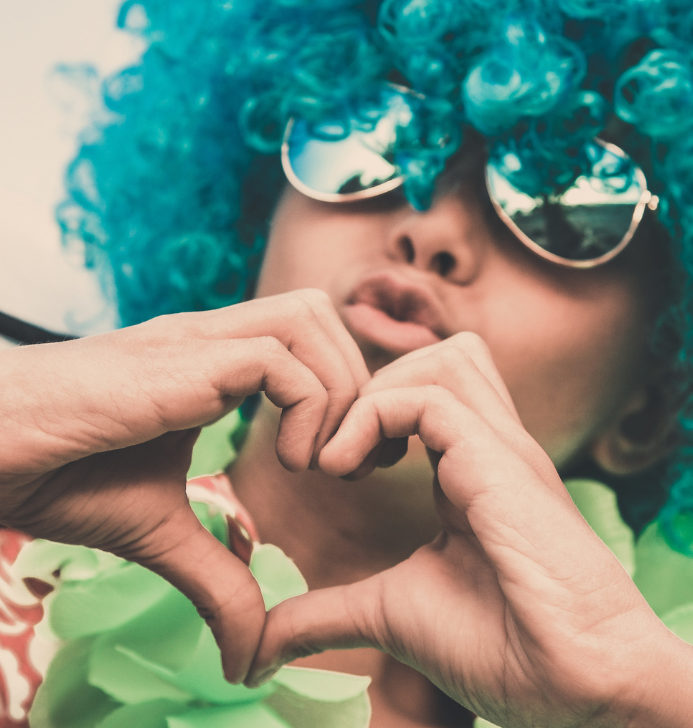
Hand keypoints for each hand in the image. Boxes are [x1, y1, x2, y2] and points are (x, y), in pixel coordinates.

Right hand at [0, 289, 368, 683]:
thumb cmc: (62, 476)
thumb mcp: (162, 532)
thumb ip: (217, 578)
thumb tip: (249, 657)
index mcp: (213, 363)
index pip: (307, 337)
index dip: (345, 389)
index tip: (347, 462)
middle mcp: (212, 337)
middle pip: (319, 310)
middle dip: (356, 379)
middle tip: (349, 458)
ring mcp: (197, 339)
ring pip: (309, 316)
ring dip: (338, 390)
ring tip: (316, 464)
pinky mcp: (182, 357)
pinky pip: (278, 359)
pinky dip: (307, 409)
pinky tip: (289, 463)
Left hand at [253, 333, 692, 726]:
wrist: (579, 687)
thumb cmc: (504, 651)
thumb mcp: (392, 614)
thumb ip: (329, 612)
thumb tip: (260, 646)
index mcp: (473, 472)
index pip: (432, 391)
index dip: (373, 409)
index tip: (336, 468)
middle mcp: (492, 447)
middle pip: (443, 356)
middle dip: (376, 385)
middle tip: (341, 453)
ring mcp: (502, 448)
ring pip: (443, 357)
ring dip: (377, 393)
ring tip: (347, 459)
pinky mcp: (500, 460)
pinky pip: (428, 396)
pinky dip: (373, 416)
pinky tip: (347, 470)